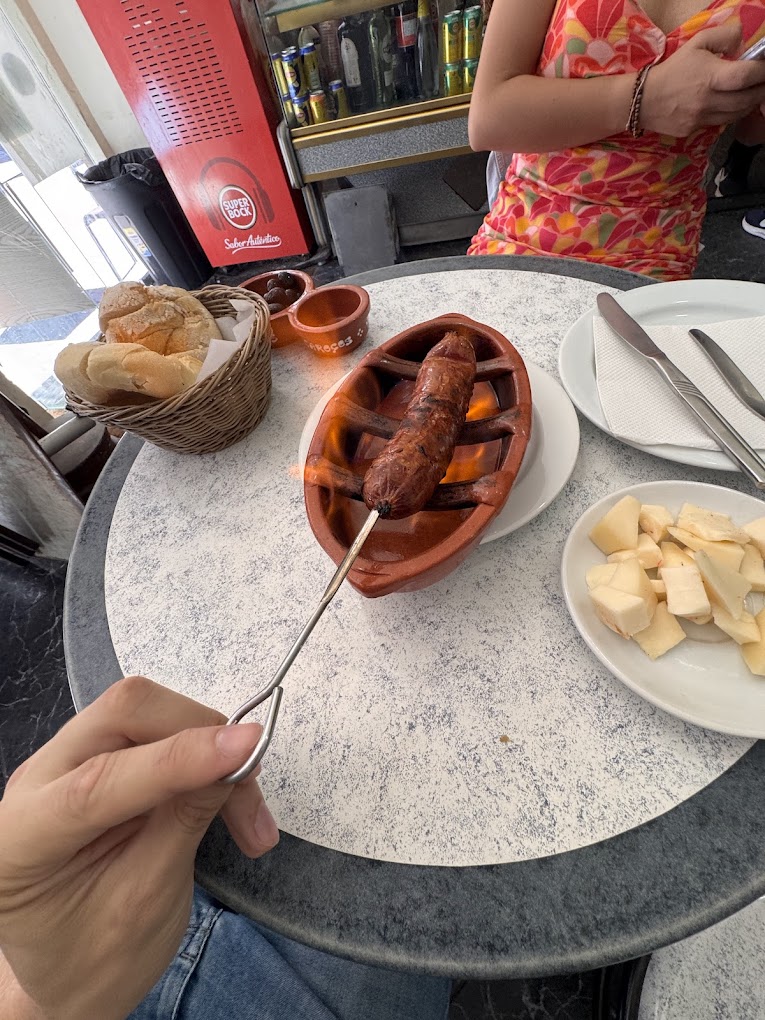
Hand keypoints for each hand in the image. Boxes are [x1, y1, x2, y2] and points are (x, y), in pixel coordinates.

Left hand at [0, 676, 278, 1019]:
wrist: (71, 972)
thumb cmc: (97, 959)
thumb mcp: (146, 904)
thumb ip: (184, 821)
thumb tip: (235, 755)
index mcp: (20, 838)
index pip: (98, 780)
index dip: (178, 758)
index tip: (246, 748)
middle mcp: (33, 781)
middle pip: (123, 715)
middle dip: (199, 740)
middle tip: (248, 790)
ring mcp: (62, 760)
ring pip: (147, 712)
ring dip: (209, 750)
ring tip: (248, 818)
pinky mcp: (94, 754)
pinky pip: (156, 729)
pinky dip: (201, 755)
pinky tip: (225, 797)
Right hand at [642, 21, 764, 136]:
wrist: (642, 100)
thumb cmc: (672, 69)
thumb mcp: (696, 44)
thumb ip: (723, 36)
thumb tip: (741, 39)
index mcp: (710, 76)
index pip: (746, 76)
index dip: (762, 73)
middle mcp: (708, 100)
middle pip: (747, 100)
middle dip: (761, 91)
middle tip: (764, 84)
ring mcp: (701, 118)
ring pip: (737, 114)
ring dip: (749, 104)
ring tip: (752, 94)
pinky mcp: (694, 130)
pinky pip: (721, 122)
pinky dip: (732, 113)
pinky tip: (731, 104)